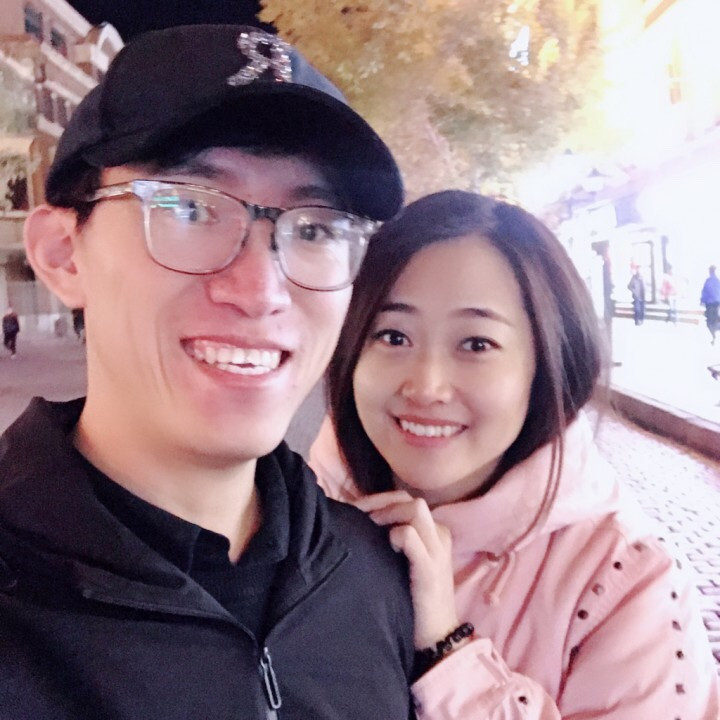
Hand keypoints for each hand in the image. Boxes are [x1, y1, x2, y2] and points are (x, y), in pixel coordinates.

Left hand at [355, 491, 459, 648]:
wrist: (437, 638)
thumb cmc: (414, 600)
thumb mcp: (405, 564)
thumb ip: (393, 541)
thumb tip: (361, 523)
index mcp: (433, 532)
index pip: (405, 500)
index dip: (379, 500)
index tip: (355, 511)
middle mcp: (438, 536)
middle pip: (410, 500)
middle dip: (381, 503)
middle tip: (359, 518)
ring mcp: (437, 550)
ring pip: (415, 509)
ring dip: (388, 514)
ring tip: (371, 529)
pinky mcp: (430, 570)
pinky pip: (412, 537)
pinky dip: (396, 535)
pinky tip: (387, 546)